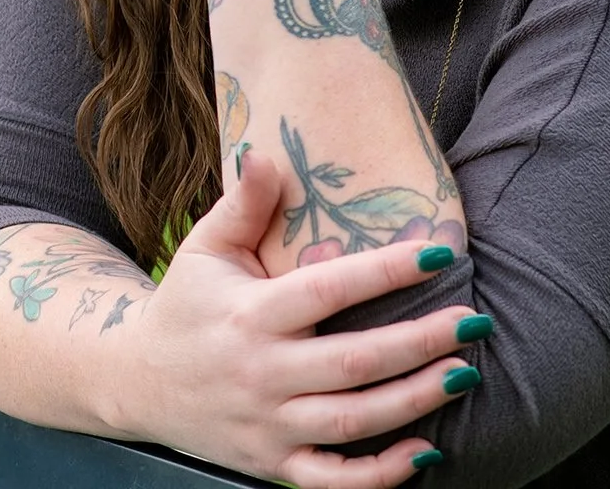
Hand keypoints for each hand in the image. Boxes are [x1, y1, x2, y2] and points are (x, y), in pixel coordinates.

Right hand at [103, 151, 480, 488]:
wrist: (135, 382)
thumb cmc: (185, 305)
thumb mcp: (204, 249)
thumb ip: (242, 204)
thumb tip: (266, 153)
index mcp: (249, 314)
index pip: (326, 290)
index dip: (385, 271)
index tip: (439, 252)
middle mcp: (260, 372)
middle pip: (353, 362)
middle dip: (419, 342)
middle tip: (473, 321)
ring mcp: (267, 424)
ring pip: (353, 421)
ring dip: (414, 401)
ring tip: (463, 373)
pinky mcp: (271, 463)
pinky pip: (333, 479)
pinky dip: (380, 474)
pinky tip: (426, 450)